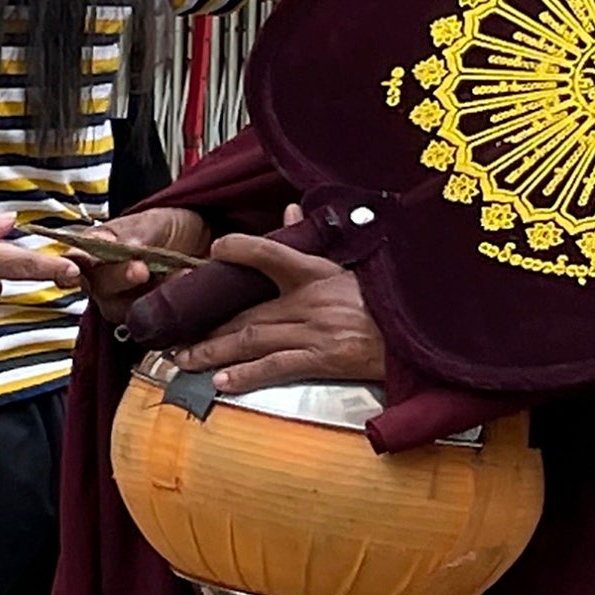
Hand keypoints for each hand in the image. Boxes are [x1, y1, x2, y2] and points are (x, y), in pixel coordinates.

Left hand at [192, 230, 384, 395]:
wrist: (418, 338)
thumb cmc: (387, 303)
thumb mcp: (353, 266)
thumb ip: (313, 242)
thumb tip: (288, 212)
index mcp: (318, 273)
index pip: (272, 253)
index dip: (241, 250)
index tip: (215, 250)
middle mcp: (311, 301)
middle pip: (247, 312)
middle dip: (208, 327)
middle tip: (176, 335)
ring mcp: (315, 333)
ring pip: (252, 340)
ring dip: (214, 352)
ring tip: (184, 360)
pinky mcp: (324, 361)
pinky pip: (277, 367)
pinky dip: (246, 375)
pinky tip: (221, 381)